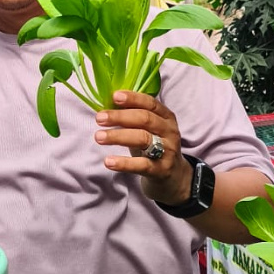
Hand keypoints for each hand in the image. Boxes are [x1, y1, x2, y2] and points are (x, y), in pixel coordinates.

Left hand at [93, 90, 193, 206]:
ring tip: (99, 137)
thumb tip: (107, 106)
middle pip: (145, 119)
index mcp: (166, 117)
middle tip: (99, 118)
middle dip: (120, 117)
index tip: (114, 96)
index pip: (150, 103)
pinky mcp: (162, 170)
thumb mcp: (149, 130)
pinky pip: (142, 165)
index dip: (133, 98)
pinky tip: (108, 161)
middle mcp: (169, 131)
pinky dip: (124, 163)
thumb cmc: (154, 147)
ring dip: (118, 136)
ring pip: (143, 139)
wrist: (174, 177)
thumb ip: (133, 118)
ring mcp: (167, 151)